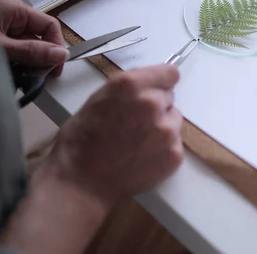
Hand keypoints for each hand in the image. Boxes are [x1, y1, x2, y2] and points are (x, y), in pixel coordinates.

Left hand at [0, 0, 67, 75]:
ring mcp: (0, 28)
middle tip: (39, 79)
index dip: (56, 47)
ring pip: (25, 47)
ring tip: (22, 80)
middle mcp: (9, 15)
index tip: (55, 69)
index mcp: (13, 8)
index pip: (49, 25)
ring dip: (26, 65)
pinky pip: (13, 52)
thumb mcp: (1, 47)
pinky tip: (11, 76)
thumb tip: (63, 55)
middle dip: (40, 59)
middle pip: (37, 37)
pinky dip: (14, 65)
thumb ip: (31, 51)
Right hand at [42, 64, 183, 207]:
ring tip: (137, 142)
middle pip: (169, 97)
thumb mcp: (98, 99)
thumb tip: (150, 83)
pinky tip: (142, 156)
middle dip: (156, 106)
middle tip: (135, 123)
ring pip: (173, 120)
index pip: (170, 73)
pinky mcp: (174, 154)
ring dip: (161, 126)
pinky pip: (175, 143)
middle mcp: (153, 104)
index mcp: (132, 86)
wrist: (81, 183)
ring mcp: (167, 130)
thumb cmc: (81, 141)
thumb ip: (129, 88)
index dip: (161, 82)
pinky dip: (163, 148)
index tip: (156, 90)